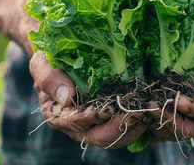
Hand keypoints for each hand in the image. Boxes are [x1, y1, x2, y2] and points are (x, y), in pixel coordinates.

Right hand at [30, 51, 149, 148]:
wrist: (63, 55)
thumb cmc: (51, 59)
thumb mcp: (43, 63)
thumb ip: (49, 78)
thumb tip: (67, 98)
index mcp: (58, 116)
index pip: (76, 124)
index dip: (92, 118)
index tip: (108, 108)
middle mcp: (77, 126)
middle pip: (99, 137)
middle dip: (119, 128)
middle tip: (137, 114)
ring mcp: (95, 125)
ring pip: (115, 138)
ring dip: (133, 128)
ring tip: (148, 113)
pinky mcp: (111, 120)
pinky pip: (126, 130)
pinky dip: (139, 124)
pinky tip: (150, 111)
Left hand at [147, 56, 193, 142]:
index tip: (178, 99)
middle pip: (191, 129)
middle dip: (170, 120)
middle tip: (151, 108)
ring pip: (177, 130)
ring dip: (159, 122)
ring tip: (143, 109)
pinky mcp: (184, 112)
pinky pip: (168, 124)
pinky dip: (154, 122)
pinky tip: (141, 114)